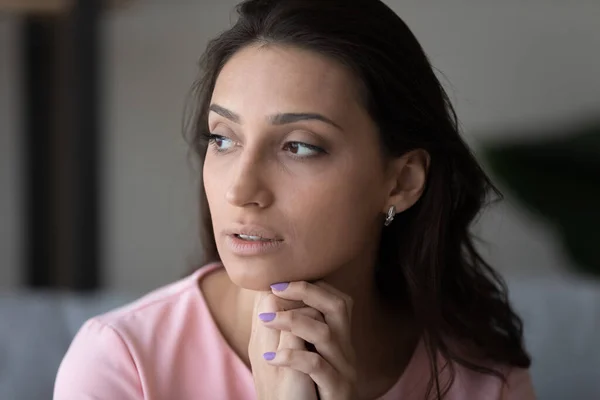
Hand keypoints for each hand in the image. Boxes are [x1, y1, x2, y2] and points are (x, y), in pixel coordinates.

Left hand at [261, 281, 357, 399]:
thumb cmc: (304, 390)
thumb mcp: (303, 355)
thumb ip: (297, 329)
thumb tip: (272, 296)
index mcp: (338, 338)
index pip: (335, 298)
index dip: (310, 285)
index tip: (278, 282)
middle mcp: (345, 349)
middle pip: (338, 305)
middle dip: (307, 291)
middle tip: (276, 288)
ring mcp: (343, 369)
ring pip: (326, 332)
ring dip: (293, 320)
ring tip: (265, 320)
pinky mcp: (337, 390)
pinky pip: (318, 366)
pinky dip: (293, 357)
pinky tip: (272, 357)